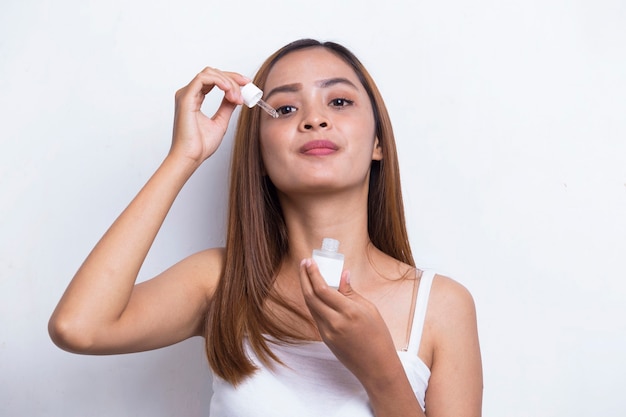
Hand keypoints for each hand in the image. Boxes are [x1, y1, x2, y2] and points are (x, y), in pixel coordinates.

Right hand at [170, 67, 248, 163]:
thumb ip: (227, 107)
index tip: (247, 84)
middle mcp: (189, 94)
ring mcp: (186, 94)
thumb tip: (236, 96)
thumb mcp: (221, 121)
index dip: (231, 79)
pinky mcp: (185, 97)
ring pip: (210, 73)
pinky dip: (219, 81)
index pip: (213, 80)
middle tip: (246, 88)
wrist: (191, 157)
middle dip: (232, 78)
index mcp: (195, 99)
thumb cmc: (201, 145)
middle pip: (213, 73)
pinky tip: (229, 91)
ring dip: (228, 82)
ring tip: (237, 97)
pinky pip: (204, 78)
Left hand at [298, 259, 398, 384]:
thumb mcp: (370, 310)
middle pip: (310, 296)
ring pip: (310, 306)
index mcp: (349, 312)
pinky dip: (313, 302)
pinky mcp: (325, 339)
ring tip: (307, 275)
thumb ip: (351, 292)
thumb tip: (342, 275)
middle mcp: (334, 322)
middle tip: (303, 264)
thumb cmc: (379, 337)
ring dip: (306, 289)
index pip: (323, 289)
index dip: (313, 273)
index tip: (310, 262)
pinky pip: (316, 316)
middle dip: (304, 277)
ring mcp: (327, 333)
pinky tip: (315, 293)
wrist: (377, 367)